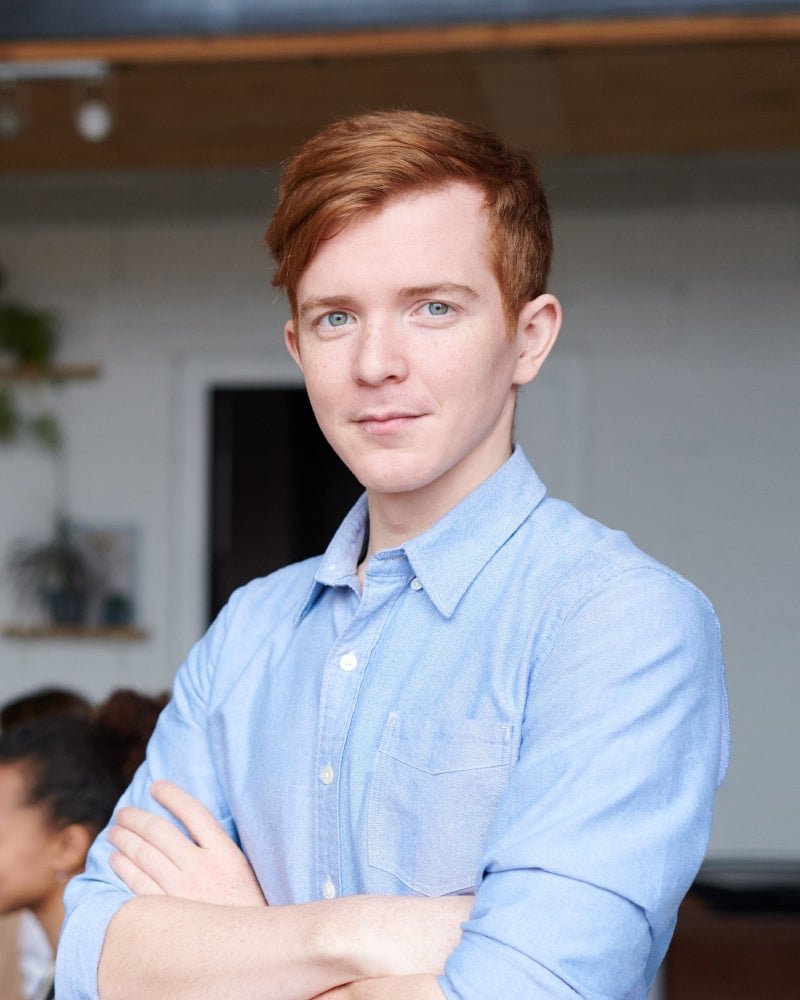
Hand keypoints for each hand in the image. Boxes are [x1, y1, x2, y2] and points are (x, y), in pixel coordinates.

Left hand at [108, 780, 266, 907]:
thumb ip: (217, 845)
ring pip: (144, 855)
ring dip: (124, 839)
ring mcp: (182, 891)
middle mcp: (202, 868)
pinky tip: (116, 859)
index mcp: (225, 853)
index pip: (194, 812)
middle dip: (137, 817)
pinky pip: (137, 883)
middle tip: (124, 812)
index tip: (157, 786)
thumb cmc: (242, 905)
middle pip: (161, 831)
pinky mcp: (166, 913)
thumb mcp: (240, 868)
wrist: (245, 948)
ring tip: (115, 832)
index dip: (173, 795)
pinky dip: (123, 867)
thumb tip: (188, 822)